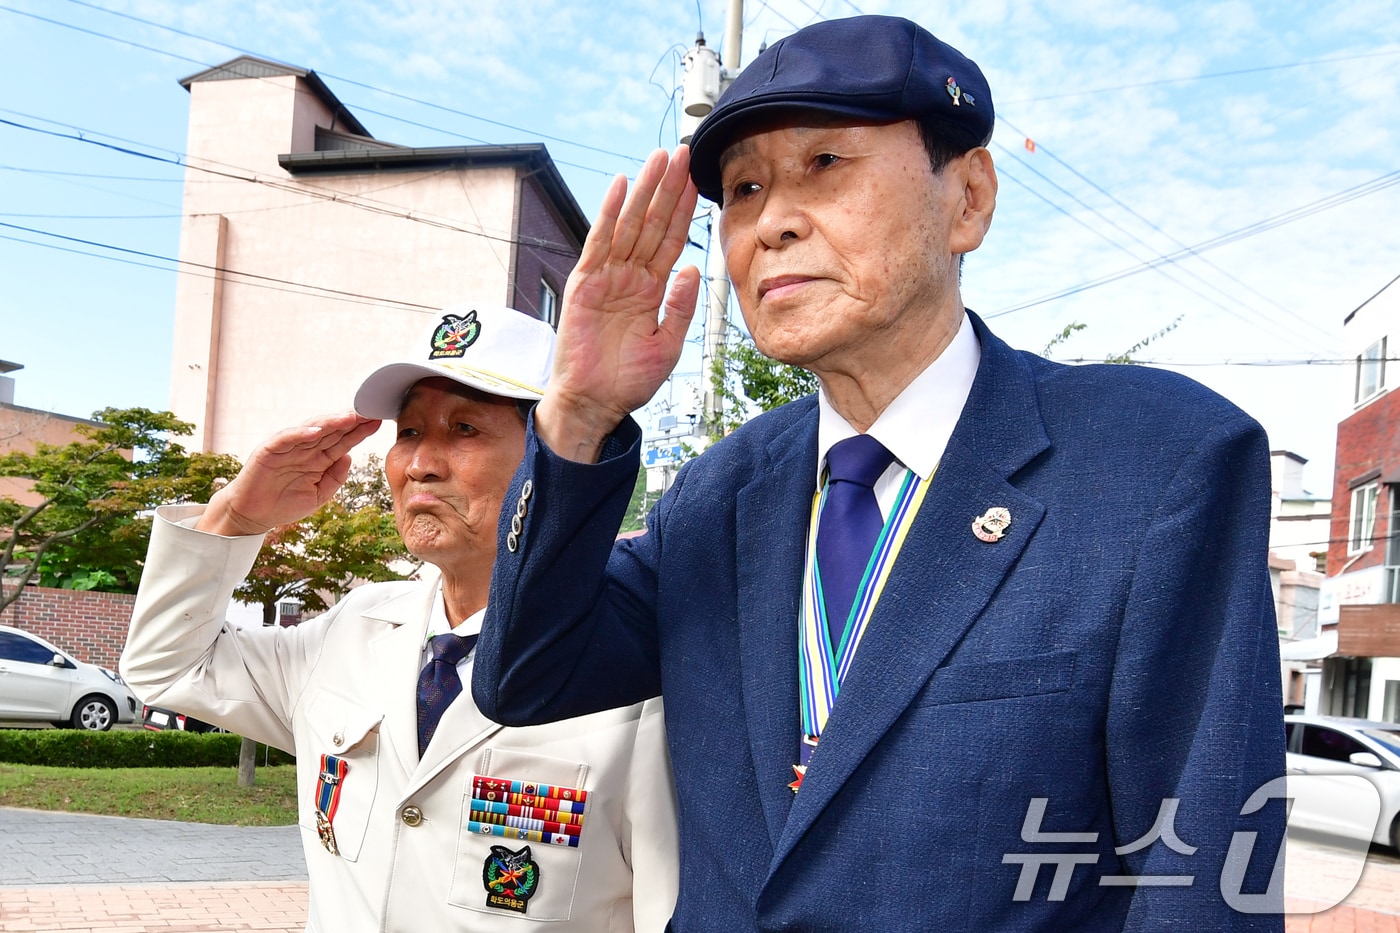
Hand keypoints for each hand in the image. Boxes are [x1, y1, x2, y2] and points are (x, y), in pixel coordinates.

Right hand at [195, 412, 381, 535]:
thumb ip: (335, 477)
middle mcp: (305, 449)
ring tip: (349, 417)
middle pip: (331, 431)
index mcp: (318, 458)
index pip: (342, 441)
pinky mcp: (269, 451)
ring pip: (311, 429)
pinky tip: (315, 431)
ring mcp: (288, 448)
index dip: (360, 432)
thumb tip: (350, 456)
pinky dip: (300, 433)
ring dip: (330, 423)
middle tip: (370, 412)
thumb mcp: (318, 495)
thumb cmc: (284, 503)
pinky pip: (286, 439)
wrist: (252, 515)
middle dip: (351, 422)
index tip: (378, 423)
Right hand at [537, 146, 701, 460]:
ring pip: (629, 225)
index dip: (685, 209)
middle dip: (667, 188)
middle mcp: (630, 276)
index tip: (699, 178)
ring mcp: (607, 277)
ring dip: (643, 190)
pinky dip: (608, 214)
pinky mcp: (585, 284)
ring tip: (657, 158)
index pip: (672, 240)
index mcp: (651, 289)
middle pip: (652, 222)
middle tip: (681, 151)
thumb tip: (695, 268)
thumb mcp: (668, 345)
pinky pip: (599, 243)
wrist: (595, 404)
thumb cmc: (628, 381)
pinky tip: (619, 187)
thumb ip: (681, 307)